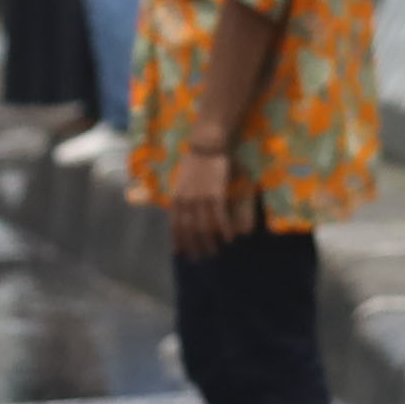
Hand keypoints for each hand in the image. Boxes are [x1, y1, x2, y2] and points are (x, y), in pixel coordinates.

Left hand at [163, 142, 249, 258]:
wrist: (207, 145)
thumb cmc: (196, 163)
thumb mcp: (183, 183)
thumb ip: (183, 199)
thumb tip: (185, 214)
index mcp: (176, 199)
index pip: (174, 226)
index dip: (178, 241)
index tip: (181, 254)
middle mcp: (186, 202)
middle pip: (189, 231)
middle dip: (194, 247)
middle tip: (201, 258)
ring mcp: (200, 198)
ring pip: (204, 227)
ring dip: (210, 242)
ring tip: (215, 252)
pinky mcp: (215, 193)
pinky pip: (219, 217)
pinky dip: (224, 229)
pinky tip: (229, 239)